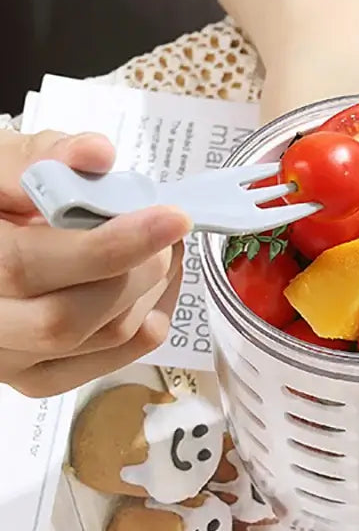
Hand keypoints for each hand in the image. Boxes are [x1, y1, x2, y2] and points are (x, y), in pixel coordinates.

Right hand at [0, 130, 190, 397]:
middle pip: (70, 318)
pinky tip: (153, 278)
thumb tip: (96, 153)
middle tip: (165, 227)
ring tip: (161, 245)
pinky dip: (153, 313)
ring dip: (153, 288)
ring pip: (105, 338)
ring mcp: (11, 361)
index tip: (170, 218)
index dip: (109, 244)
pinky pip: (120, 357)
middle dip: (138, 268)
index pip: (28, 268)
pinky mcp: (43, 377)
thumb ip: (38, 157)